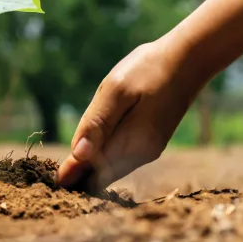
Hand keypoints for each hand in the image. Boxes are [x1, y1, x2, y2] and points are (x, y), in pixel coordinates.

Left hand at [58, 41, 201, 190]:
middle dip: (81, 175)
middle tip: (56, 179)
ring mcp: (149, 150)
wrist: (189, 60)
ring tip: (69, 169)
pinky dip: (106, 158)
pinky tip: (93, 151)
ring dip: (92, 167)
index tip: (54, 181)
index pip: (94, 169)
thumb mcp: (116, 91)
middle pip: (104, 174)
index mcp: (132, 142)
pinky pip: (123, 158)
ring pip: (113, 168)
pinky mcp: (152, 143)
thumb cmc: (149, 69)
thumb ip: (97, 124)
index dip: (72, 174)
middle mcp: (142, 153)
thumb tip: (77, 155)